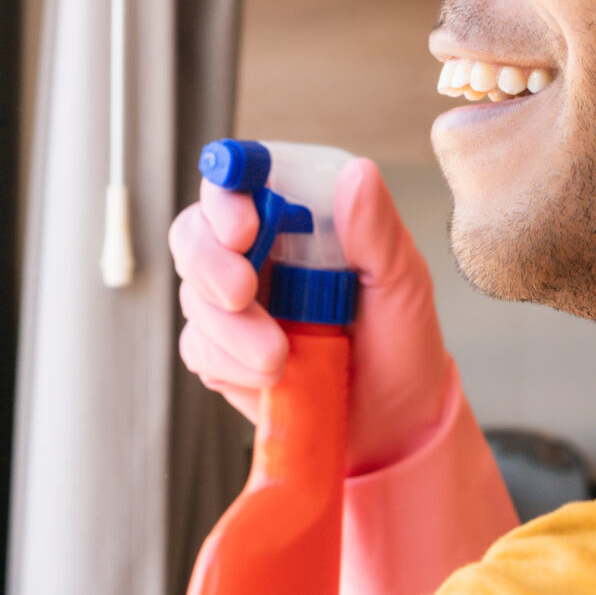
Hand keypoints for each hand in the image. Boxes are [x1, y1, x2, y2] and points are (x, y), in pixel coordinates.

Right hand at [170, 158, 454, 474]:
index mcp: (293, 218)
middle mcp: (254, 253)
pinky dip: (229, 363)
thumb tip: (358, 174)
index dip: (227, 196)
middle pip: (194, 233)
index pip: (238, 182)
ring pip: (193, 296)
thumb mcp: (402, 280)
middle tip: (242, 291)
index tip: (244, 227)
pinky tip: (272, 379)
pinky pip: (198, 348)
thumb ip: (377, 229)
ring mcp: (233, 304)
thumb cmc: (400, 337)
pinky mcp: (222, 353)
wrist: (393, 420)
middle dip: (208, 262)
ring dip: (229, 328)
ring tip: (280, 358)